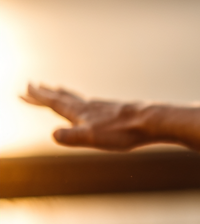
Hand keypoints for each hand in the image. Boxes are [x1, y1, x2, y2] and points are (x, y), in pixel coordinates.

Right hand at [21, 83, 151, 150]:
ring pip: (78, 98)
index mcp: (80, 112)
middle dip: (46, 93)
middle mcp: (90, 106)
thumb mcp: (92, 138)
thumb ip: (70, 136)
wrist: (152, 122)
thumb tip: (53, 135)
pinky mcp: (116, 111)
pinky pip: (92, 104)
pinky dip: (82, 101)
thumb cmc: (122, 132)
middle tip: (33, 85)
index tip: (24, 90)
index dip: (38, 98)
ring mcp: (103, 108)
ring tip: (57, 89)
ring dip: (63, 94)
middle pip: (63, 97)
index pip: (54, 103)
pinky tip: (90, 106)